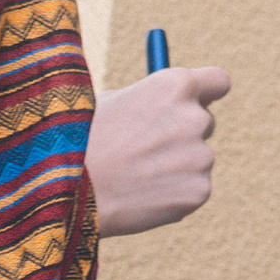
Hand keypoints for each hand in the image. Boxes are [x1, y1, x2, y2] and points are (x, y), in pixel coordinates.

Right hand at [86, 65, 230, 235]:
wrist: (61, 194)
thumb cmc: (76, 142)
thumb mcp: (111, 103)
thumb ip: (150, 100)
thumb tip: (175, 101)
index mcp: (175, 85)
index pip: (218, 81)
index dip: (206, 93)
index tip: (195, 103)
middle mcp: (195, 117)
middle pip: (206, 122)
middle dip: (182, 134)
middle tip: (144, 151)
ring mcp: (201, 156)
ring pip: (197, 159)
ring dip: (175, 167)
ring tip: (131, 178)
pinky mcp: (198, 190)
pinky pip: (192, 189)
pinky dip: (172, 195)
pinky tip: (139, 199)